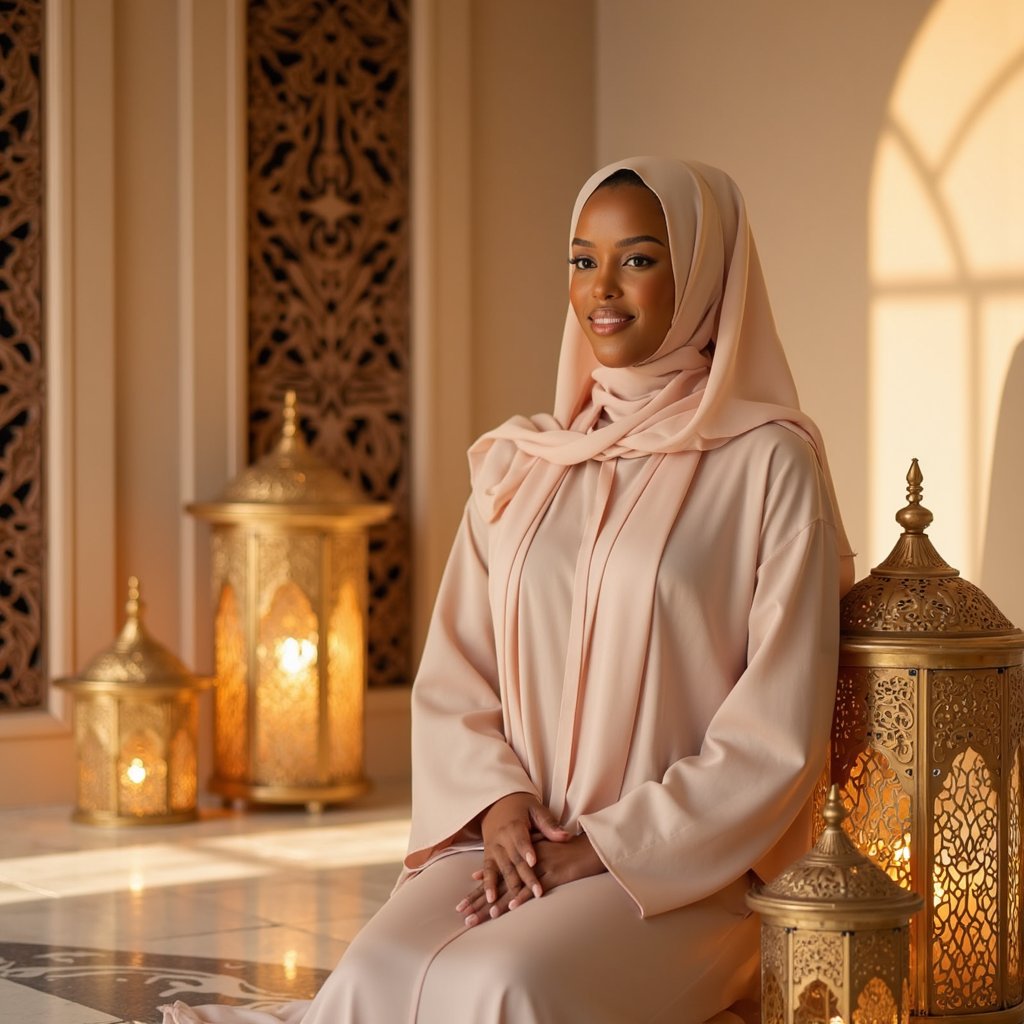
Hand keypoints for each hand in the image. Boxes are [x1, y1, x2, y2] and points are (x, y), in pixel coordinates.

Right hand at [455, 793, 568, 923]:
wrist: (496, 802)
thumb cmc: (521, 806)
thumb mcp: (535, 809)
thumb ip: (549, 825)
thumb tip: (565, 836)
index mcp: (514, 825)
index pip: (522, 840)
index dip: (527, 851)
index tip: (534, 862)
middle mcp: (502, 838)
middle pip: (514, 860)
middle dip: (524, 878)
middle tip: (536, 892)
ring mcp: (493, 848)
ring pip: (501, 869)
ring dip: (504, 887)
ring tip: (510, 902)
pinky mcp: (488, 855)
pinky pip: (487, 871)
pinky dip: (487, 885)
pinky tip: (489, 899)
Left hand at [458, 833, 606, 926]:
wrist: (590, 846)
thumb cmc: (566, 851)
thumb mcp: (541, 851)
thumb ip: (521, 861)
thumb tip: (505, 874)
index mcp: (522, 858)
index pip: (496, 876)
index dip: (479, 890)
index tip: (463, 904)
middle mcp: (527, 862)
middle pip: (499, 884)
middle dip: (480, 901)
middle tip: (464, 916)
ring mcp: (540, 867)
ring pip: (513, 888)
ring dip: (497, 903)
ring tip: (482, 917)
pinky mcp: (553, 872)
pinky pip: (536, 887)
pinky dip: (523, 897)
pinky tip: (511, 907)